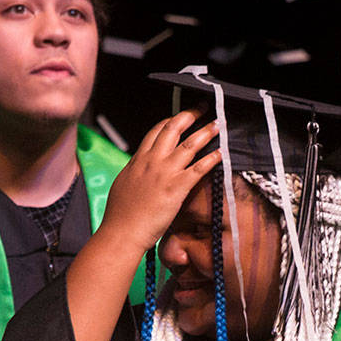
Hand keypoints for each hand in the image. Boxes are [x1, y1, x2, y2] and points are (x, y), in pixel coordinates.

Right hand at [103, 110, 221, 251]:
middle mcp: (152, 161)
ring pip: (189, 144)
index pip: (155, 131)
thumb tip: (138, 167)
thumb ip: (134, 171)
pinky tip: (220, 153)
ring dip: (205, 132)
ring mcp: (165, 173)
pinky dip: (211, 159)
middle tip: (201, 109)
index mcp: (138, 160)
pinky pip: (199, 168)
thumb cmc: (120, 214)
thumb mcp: (123, 184)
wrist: (122, 232)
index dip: (170, 120)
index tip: (179, 117)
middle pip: (173, 129)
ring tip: (217, 124)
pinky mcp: (176, 188)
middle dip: (189, 115)